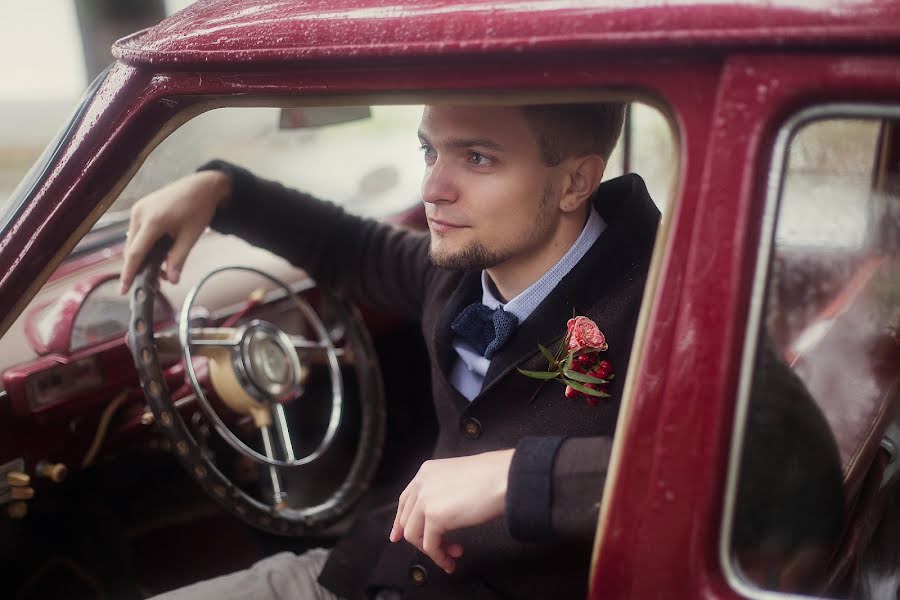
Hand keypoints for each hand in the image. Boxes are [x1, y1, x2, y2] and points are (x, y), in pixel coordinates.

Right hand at [119, 170, 231, 293]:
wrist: (201, 186)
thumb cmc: (199, 209)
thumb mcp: (191, 236)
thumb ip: (179, 258)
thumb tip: (172, 280)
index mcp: (153, 221)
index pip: (136, 253)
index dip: (129, 274)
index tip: (124, 290)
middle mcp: (140, 214)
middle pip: (132, 249)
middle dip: (140, 268)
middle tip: (155, 283)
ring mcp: (138, 209)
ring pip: (133, 242)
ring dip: (143, 257)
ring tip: (162, 269)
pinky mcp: (140, 208)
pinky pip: (137, 232)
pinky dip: (144, 245)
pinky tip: (158, 254)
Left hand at [389, 449, 514, 573]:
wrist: (505, 478)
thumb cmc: (493, 477)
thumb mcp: (459, 479)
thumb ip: (444, 493)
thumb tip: (441, 517)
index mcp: (427, 471)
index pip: (406, 499)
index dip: (401, 521)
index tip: (398, 535)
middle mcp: (422, 483)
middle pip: (408, 519)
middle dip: (422, 540)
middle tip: (440, 550)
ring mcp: (426, 499)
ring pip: (414, 534)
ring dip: (432, 550)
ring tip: (451, 554)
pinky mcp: (434, 516)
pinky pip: (429, 545)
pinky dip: (438, 557)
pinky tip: (450, 559)